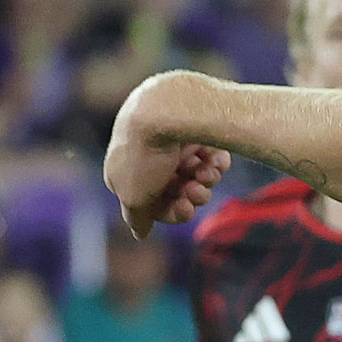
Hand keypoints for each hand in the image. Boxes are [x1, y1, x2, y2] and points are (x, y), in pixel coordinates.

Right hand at [103, 89, 227, 237]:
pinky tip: (217, 160)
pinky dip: (214, 160)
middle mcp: (145, 152)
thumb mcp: (134, 197)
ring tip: (208, 173)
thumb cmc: (145, 156)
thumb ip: (136, 218)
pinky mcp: (190, 122)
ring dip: (204, 179)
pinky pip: (207, 151)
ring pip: (193, 172)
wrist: (168, 108)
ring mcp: (168, 136)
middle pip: (175, 187)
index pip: (150, 201)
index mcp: (124, 168)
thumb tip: (140, 233)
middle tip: (200, 193)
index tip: (186, 211)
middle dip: (191, 195)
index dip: (171, 212)